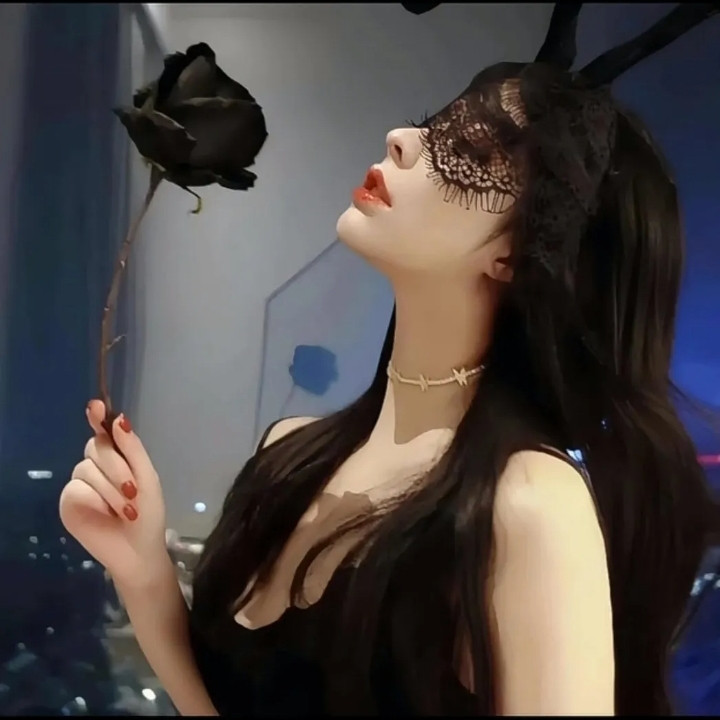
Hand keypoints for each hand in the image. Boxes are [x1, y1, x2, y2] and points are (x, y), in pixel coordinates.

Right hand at [59, 399, 167, 588]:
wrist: (139, 549)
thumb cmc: (148, 513)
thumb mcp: (147, 478)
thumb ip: (132, 449)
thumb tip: (118, 419)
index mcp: (119, 456)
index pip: (104, 431)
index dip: (98, 417)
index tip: (97, 406)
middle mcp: (97, 465)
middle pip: (97, 447)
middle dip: (118, 467)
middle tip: (133, 490)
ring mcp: (81, 482)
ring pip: (88, 468)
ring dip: (111, 489)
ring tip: (127, 509)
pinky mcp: (70, 501)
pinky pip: (77, 488)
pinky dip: (96, 499)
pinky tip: (107, 514)